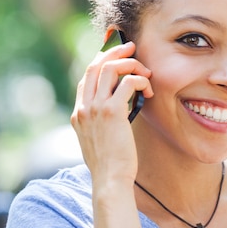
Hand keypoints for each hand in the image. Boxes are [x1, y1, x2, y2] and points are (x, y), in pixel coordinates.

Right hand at [71, 41, 152, 186]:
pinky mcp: (111, 113)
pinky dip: (140, 80)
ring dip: (131, 64)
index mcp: (78, 113)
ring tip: (145, 73)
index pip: (87, 76)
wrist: (109, 180)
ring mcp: (95, 109)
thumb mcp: (97, 139)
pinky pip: (127, 82)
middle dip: (115, 51)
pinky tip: (148, 91)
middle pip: (95, 65)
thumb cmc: (110, 163)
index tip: (116, 53)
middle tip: (132, 47)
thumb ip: (100, 121)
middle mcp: (83, 107)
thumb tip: (117, 105)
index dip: (101, 59)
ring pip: (110, 68)